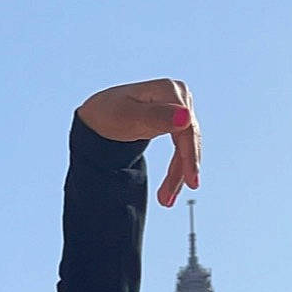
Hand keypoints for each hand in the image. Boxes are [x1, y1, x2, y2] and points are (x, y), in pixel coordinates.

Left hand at [76, 78, 199, 207]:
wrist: (100, 117)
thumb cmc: (109, 114)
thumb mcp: (129, 117)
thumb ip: (156, 116)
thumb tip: (186, 117)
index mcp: (169, 90)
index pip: (187, 126)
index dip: (189, 153)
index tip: (191, 178)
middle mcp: (178, 97)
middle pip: (188, 138)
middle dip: (181, 170)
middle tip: (167, 200)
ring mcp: (178, 109)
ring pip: (186, 148)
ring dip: (178, 176)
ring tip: (165, 200)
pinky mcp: (175, 123)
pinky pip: (181, 149)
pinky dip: (176, 170)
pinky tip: (167, 192)